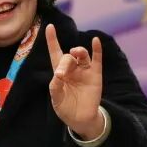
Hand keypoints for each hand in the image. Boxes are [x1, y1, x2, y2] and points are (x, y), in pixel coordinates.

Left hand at [45, 24, 103, 139]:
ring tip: (75, 52)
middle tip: (62, 75)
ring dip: (78, 51)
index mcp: (60, 73)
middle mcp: (72, 69)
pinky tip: (95, 41)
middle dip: (64, 63)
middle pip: (68, 57)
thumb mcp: (56, 99)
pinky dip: (97, 50)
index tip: (50, 27)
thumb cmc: (66, 108)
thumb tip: (59, 74)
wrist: (80, 120)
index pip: (55, 52)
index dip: (52, 40)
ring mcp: (84, 70)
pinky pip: (97, 59)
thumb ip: (56, 86)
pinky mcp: (96, 75)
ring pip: (82, 55)